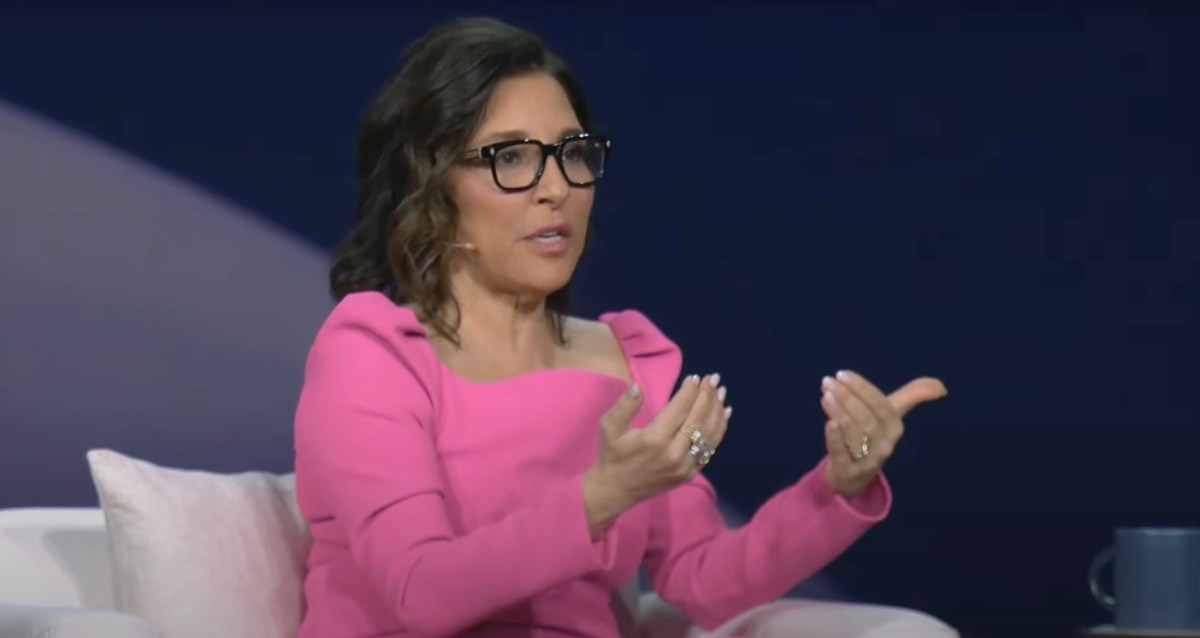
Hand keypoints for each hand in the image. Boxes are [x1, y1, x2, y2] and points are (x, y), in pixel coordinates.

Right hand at [582, 373, 731, 534]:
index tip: (694, 377)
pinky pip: (710, 448)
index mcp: (654, 439)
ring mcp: (685, 465)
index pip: (680, 408)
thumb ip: (624, 406)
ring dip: (717, 410)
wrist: (616, 490)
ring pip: (708, 433)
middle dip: (707, 395)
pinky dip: (719, 429)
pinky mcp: (690, 473)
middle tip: (713, 378)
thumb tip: (637, 386)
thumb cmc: (613, 455)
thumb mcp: (609, 428)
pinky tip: (724, 413)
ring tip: (721, 391)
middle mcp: (674, 453)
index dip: (690, 391)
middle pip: (698, 418)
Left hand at [819, 370, 946, 498]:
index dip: (863, 388)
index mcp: (894, 428)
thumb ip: (911, 397)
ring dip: (839, 412)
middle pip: (867, 419)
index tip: (842, 374)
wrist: (852, 476)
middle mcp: (884, 445)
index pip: (881, 406)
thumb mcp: (890, 416)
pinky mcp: (848, 471)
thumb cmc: (872, 438)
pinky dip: (835, 438)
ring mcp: (867, 460)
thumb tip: (941, 386)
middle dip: (847, 397)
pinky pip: (843, 453)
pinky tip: (828, 423)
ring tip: (825, 395)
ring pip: (854, 434)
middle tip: (828, 382)